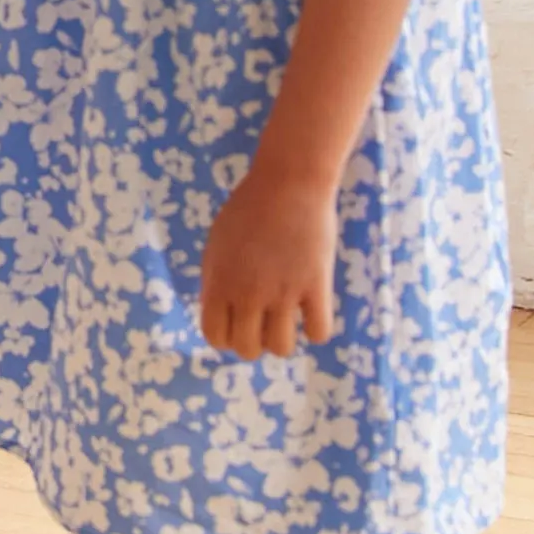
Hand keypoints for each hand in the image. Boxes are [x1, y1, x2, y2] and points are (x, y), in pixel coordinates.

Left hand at [198, 161, 338, 358]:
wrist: (288, 184)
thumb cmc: (248, 210)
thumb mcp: (216, 245)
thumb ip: (215, 280)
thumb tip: (219, 311)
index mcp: (219, 283)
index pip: (215, 337)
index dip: (226, 336)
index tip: (237, 324)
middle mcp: (248, 293)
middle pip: (247, 349)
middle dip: (254, 341)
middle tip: (263, 321)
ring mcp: (283, 292)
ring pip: (281, 349)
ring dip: (283, 339)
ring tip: (286, 317)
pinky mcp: (316, 286)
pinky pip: (319, 332)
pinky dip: (315, 328)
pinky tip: (311, 310)